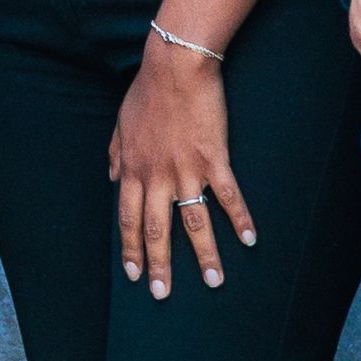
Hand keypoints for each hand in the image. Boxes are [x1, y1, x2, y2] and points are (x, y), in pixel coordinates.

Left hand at [109, 33, 249, 295]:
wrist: (175, 65)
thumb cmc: (148, 91)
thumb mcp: (121, 123)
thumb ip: (115, 153)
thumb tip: (110, 175)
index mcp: (133, 169)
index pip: (127, 218)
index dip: (131, 248)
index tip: (134, 275)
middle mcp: (157, 175)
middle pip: (156, 229)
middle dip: (160, 265)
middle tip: (163, 295)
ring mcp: (186, 169)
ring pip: (193, 222)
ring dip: (204, 255)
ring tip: (213, 282)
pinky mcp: (213, 159)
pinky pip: (228, 196)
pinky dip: (240, 219)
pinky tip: (250, 240)